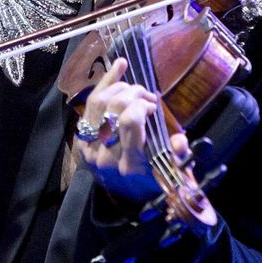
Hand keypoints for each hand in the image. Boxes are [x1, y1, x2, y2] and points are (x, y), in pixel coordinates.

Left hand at [77, 58, 200, 215]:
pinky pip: (90, 105)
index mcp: (129, 163)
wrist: (126, 195)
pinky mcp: (82, 139)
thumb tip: (179, 141)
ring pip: (98, 102)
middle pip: (114, 107)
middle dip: (134, 94)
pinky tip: (119, 67)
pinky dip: (105, 84)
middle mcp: (105, 155)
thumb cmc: (154, 179)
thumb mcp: (173, 172)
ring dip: (119, 87)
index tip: (153, 107)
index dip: (142, 105)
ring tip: (135, 89)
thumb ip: (178, 156)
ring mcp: (90, 146)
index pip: (129, 121)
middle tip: (147, 97)